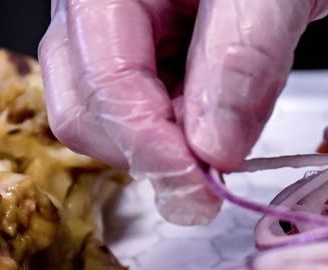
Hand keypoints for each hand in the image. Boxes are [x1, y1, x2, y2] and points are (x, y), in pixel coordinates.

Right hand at [39, 0, 327, 224]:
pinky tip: (218, 109)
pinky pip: (136, 107)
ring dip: (163, 144)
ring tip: (226, 121)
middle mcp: (89, 5)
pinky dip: (174, 128)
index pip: (103, 85)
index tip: (204, 192)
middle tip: (219, 168)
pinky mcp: (136, 46)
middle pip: (83, 111)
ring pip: (104, 117)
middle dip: (149, 151)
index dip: (152, 149)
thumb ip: (243, 60)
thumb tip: (214, 150)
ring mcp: (107, 28)